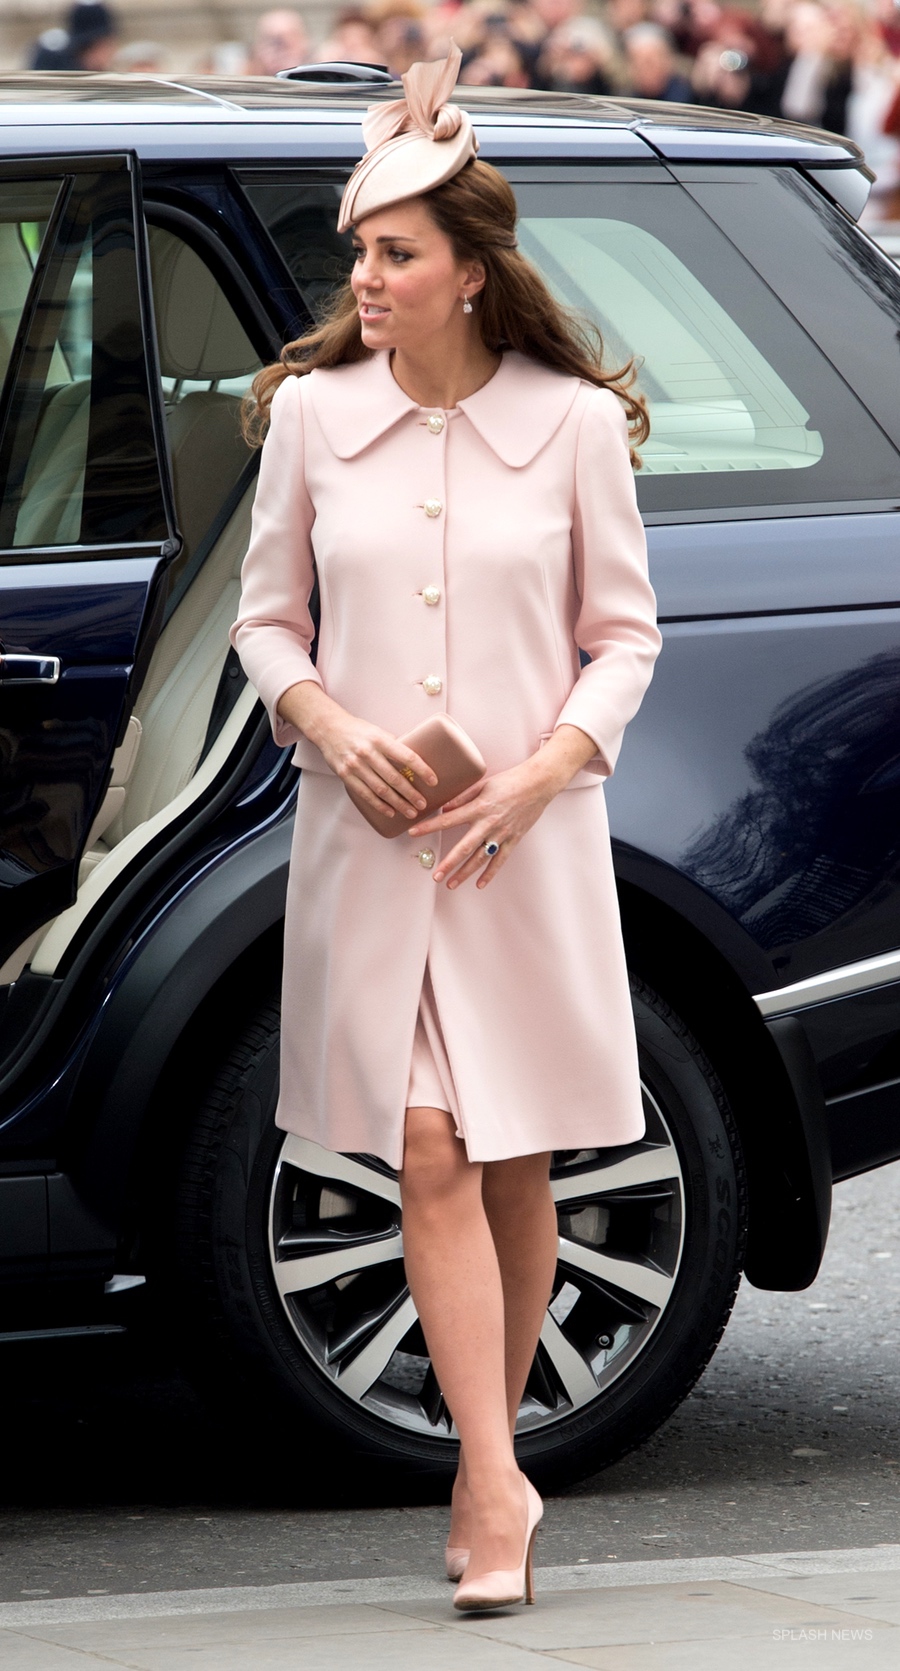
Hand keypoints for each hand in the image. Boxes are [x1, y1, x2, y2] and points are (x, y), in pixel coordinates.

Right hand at [277, 683, 436, 821]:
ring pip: (381, 790)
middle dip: (411, 794)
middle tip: (423, 803)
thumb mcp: (378, 732)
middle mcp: (368, 753)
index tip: (433, 780)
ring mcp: (355, 766)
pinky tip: (391, 812)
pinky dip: (379, 805)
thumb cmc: (357, 730)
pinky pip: (365, 794)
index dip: (421, 769)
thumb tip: (414, 759)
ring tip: (411, 811)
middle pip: (394, 778)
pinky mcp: (346, 776)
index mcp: (379, 740)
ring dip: (398, 803)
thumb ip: (394, 745)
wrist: (328, 729)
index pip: (406, 756)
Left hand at [407, 723, 600, 887]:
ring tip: (451, 884)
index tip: (413, 832)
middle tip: (435, 876)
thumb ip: (462, 797)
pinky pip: (500, 860)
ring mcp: (502, 834)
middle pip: (464, 848)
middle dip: (448, 863)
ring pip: (480, 858)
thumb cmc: (510, 781)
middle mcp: (489, 823)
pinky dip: (490, 873)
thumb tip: (444, 809)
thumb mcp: (483, 784)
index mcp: (479, 807)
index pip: (448, 820)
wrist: (538, 784)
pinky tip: (479, 884)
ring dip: (465, 873)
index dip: (429, 826)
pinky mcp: (513, 839)